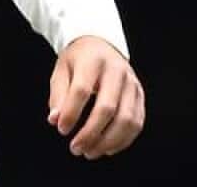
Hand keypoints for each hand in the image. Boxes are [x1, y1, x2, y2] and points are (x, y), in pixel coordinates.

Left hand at [47, 35, 144, 159]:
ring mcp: (132, 83)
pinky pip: (137, 122)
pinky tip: (107, 148)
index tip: (62, 129)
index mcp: (92, 61)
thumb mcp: (61, 70)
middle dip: (90, 133)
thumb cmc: (79, 60)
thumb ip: (58, 95)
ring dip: (108, 141)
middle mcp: (116, 71)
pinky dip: (123, 140)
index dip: (71, 113)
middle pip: (107, 108)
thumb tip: (55, 120)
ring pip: (126, 119)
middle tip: (76, 148)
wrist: (101, 45)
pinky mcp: (140, 95)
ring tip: (90, 152)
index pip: (82, 90)